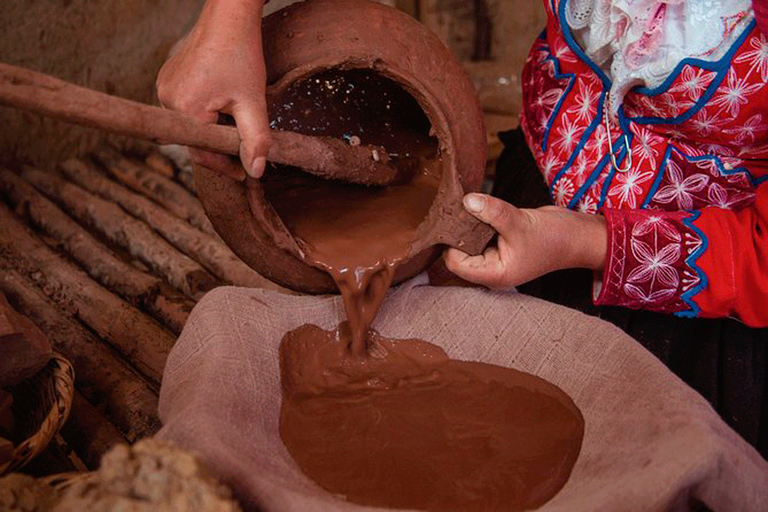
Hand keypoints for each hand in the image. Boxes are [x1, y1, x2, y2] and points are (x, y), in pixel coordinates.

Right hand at [156, 0, 269, 179]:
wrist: (228, 17)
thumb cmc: (241, 55)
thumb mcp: (253, 102)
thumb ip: (255, 140)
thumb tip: (256, 172)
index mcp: (185, 108)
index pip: (203, 154)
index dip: (226, 167)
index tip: (245, 174)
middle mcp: (166, 100)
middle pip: (196, 140)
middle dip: (220, 148)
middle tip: (244, 154)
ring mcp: (164, 88)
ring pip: (192, 125)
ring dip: (213, 130)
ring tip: (236, 126)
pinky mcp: (167, 79)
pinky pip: (186, 108)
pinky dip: (204, 114)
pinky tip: (223, 106)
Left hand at [444, 194, 606, 288]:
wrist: (576, 236)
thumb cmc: (553, 237)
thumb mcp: (520, 222)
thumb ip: (492, 212)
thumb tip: (467, 200)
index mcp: (494, 274)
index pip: (455, 263)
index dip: (450, 242)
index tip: (454, 218)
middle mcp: (490, 269)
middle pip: (457, 252)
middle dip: (457, 232)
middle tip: (458, 208)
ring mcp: (493, 257)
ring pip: (466, 241)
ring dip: (466, 224)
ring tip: (468, 205)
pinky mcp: (497, 244)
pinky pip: (477, 233)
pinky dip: (476, 221)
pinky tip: (479, 207)